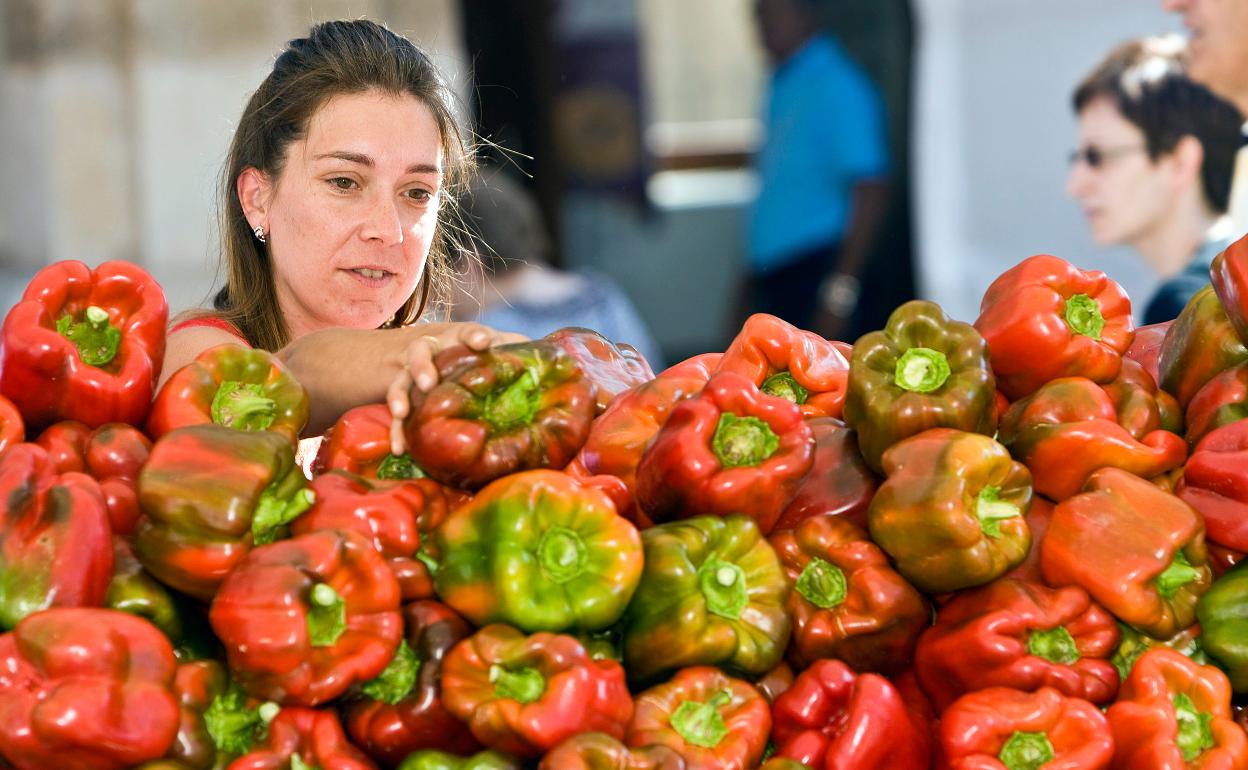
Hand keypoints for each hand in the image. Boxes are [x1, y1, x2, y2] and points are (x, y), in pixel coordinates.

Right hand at [387, 323, 527, 454]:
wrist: (433, 350)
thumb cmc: (476, 351)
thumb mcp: (497, 347)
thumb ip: (519, 350)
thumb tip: (555, 360)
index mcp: (460, 339)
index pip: (468, 331)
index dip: (474, 336)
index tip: (482, 343)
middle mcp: (433, 352)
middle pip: (421, 351)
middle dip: (423, 366)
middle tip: (428, 383)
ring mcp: (414, 374)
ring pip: (400, 380)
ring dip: (399, 396)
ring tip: (402, 414)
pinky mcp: (405, 396)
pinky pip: (397, 414)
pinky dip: (397, 430)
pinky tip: (399, 448)